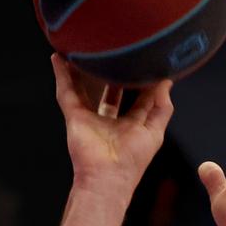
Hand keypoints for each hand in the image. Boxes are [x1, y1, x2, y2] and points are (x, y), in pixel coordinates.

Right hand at [52, 54, 172, 200]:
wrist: (107, 178)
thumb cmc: (132, 161)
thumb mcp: (155, 132)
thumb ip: (161, 108)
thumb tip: (167, 82)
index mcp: (131, 123)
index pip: (138, 96)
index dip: (142, 78)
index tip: (146, 57)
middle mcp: (110, 119)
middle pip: (111, 89)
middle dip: (113, 70)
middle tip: (117, 48)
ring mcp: (90, 117)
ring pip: (86, 87)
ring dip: (84, 69)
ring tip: (84, 47)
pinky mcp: (74, 117)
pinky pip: (66, 91)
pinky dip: (61, 75)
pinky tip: (58, 57)